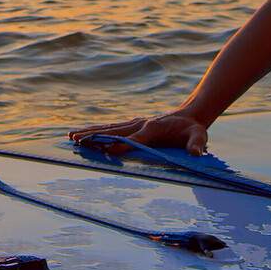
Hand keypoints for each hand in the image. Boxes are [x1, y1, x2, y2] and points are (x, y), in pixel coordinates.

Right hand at [69, 110, 209, 155]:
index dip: (122, 145)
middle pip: (113, 131)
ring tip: (71, 136)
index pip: (134, 139)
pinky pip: (111, 129)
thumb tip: (196, 154)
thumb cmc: (193, 130)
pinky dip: (97, 131)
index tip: (107, 150)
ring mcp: (135, 124)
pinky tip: (84, 135)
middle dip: (95, 136)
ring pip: (108, 128)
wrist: (190, 115)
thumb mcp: (199, 137)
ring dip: (90, 132)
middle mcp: (140, 125)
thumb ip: (197, 145)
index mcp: (152, 130)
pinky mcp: (133, 126)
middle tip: (77, 140)